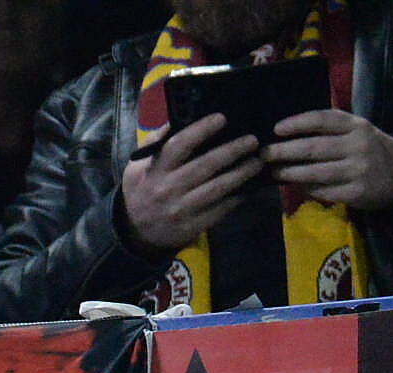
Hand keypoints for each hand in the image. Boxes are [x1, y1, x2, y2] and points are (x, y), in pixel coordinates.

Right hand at [120, 114, 262, 250]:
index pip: (179, 145)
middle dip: (233, 150)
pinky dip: (239, 195)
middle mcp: (168, 189)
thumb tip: (179, 118)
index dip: (201, 129)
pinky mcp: (194, 225)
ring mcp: (182, 209)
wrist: (135, 234)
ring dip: (243, 172)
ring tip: (258, 161)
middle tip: (253, 140)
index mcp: (155, 171)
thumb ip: (156, 144)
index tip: (222, 118)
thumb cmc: (140, 192)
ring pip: (219, 187)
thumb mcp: (137, 167)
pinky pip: (222, 208)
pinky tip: (250, 185)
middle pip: (206, 165)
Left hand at [266, 109, 392, 211]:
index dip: (298, 123)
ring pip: (315, 173)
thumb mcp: (357, 131)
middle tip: (265, 154)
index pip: (324, 120)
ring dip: (290, 173)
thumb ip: (330, 130)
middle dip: (285, 151)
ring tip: (275, 172)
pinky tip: (297, 187)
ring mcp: (358, 170)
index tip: (277, 129)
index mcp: (357, 126)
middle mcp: (358, 145)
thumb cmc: (368, 150)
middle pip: (314, 148)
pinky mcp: (356, 192)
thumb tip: (286, 135)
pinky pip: (323, 191)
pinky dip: (307, 189)